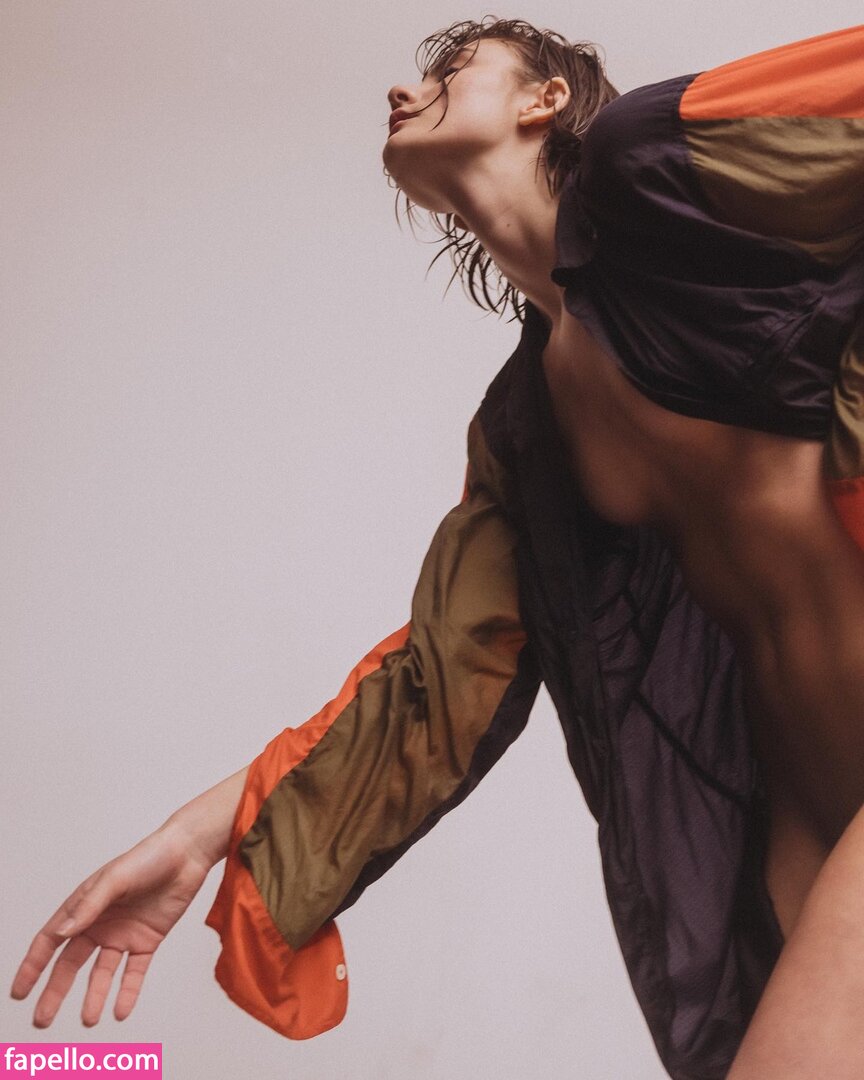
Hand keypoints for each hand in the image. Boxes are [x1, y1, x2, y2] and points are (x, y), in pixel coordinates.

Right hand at [9, 821, 211, 1027]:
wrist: (188, 854)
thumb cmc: (149, 857)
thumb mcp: (116, 878)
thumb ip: (89, 906)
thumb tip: (61, 934)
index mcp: (84, 906)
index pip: (51, 940)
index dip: (33, 966)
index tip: (19, 993)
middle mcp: (100, 924)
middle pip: (71, 964)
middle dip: (55, 992)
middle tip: (42, 1020)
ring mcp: (122, 934)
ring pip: (102, 973)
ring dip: (94, 997)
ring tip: (89, 1021)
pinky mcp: (147, 941)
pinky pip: (134, 972)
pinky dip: (127, 993)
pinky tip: (121, 1012)